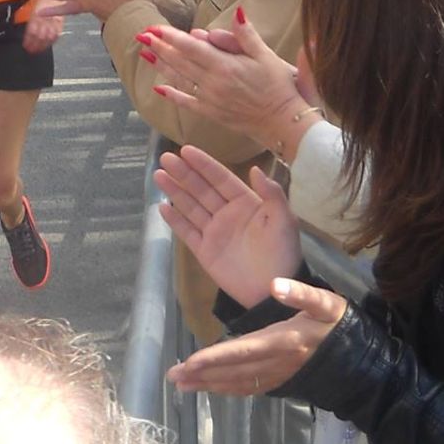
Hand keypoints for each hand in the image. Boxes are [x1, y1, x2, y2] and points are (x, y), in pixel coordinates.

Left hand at [22, 12, 63, 52]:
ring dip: (43, 46)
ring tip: (39, 50)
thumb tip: (26, 35)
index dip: (28, 41)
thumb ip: (29, 21)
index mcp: (36, 15)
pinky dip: (52, 41)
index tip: (26, 46)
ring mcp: (53, 21)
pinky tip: (48, 44)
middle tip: (31, 51)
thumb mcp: (32, 10)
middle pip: (40, 36)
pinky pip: (57, 34)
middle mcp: (45, 19)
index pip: (31, 31)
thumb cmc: (42, 2)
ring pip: (49, 37)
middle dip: (35, 45)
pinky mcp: (60, 23)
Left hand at [142, 10, 316, 152]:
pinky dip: (172, 94)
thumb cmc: (279, 87)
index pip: (191, 48)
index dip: (171, 37)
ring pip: (180, 79)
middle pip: (180, 62)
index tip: (155, 28)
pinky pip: (186, 102)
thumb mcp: (266, 56)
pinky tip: (158, 88)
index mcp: (225, 67)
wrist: (284, 123)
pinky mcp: (211, 113)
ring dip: (161, 66)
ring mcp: (210, 100)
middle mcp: (213, 83)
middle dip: (160, 47)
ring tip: (145, 54)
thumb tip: (237, 11)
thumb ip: (247, 35)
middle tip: (142, 35)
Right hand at [154, 144, 299, 308]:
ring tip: (159, 175)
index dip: (204, 164)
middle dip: (184, 173)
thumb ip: (272, 195)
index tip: (186, 150)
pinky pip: (186, 231)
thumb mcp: (284, 221)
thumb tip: (255, 169)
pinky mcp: (204, 250)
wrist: (272, 293)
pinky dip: (174, 220)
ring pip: (190, 206)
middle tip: (166, 158)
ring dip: (175, 191)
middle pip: (201, 189)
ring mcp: (214, 232)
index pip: (221, 179)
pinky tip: (162, 206)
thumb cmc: (283, 254)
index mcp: (246, 203)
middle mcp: (227, 213)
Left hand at [167, 278, 346, 395]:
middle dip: (203, 374)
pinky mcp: (280, 382)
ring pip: (238, 383)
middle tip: (173, 376)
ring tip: (182, 384)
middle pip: (234, 371)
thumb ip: (301, 294)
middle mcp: (277, 363)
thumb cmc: (339, 324)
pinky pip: (248, 388)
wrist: (363, 361)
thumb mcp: (326, 303)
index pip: (242, 350)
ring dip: (209, 385)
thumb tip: (276, 285)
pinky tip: (209, 388)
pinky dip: (227, 389)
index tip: (190, 361)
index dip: (215, 357)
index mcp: (284, 341)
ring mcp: (278, 376)